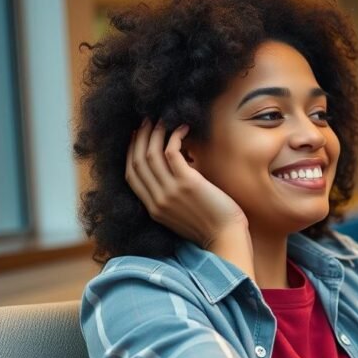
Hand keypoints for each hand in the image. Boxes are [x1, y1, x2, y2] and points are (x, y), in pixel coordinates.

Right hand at [125, 119, 247, 249]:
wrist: (227, 238)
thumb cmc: (211, 225)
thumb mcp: (180, 214)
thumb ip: (169, 197)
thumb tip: (172, 171)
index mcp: (152, 208)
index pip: (131, 174)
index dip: (131, 151)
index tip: (136, 135)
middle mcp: (157, 200)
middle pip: (137, 161)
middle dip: (139, 137)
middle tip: (147, 120)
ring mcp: (170, 192)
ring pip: (150, 154)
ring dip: (155, 132)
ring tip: (162, 119)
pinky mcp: (187, 183)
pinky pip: (171, 152)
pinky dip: (174, 136)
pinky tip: (183, 128)